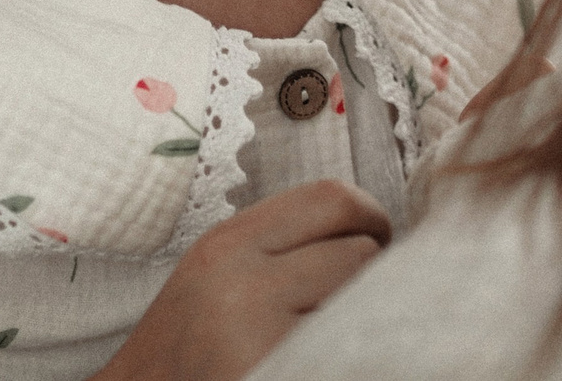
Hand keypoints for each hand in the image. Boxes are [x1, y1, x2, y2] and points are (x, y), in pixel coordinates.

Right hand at [91, 180, 393, 380]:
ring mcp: (260, 337)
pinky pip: (342, 350)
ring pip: (358, 304)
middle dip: (373, 271)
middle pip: (358, 250)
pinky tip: (315, 359)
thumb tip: (366, 229)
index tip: (378, 237)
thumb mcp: (217, 273)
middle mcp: (243, 283)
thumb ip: (277, 244)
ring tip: (327, 334)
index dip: (370, 214)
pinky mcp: (278, 372)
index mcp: (228, 244)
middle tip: (367, 293)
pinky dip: (341, 352)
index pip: (330, 198)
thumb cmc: (183, 346)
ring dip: (356, 317)